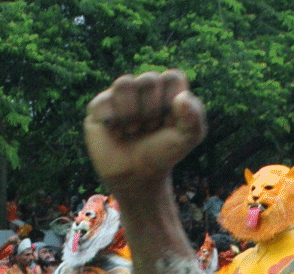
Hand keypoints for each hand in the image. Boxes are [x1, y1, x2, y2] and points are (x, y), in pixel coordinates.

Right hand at [83, 70, 206, 190]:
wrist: (137, 176)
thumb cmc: (162, 153)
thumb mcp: (188, 138)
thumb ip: (194, 117)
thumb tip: (181, 98)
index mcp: (166, 88)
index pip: (172, 77)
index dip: (171, 103)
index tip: (169, 123)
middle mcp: (142, 87)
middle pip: (148, 79)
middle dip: (152, 110)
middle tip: (150, 128)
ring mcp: (119, 95)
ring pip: (124, 82)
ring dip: (131, 112)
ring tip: (132, 129)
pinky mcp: (98, 107)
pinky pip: (103, 102)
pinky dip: (113, 121)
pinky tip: (116, 133)